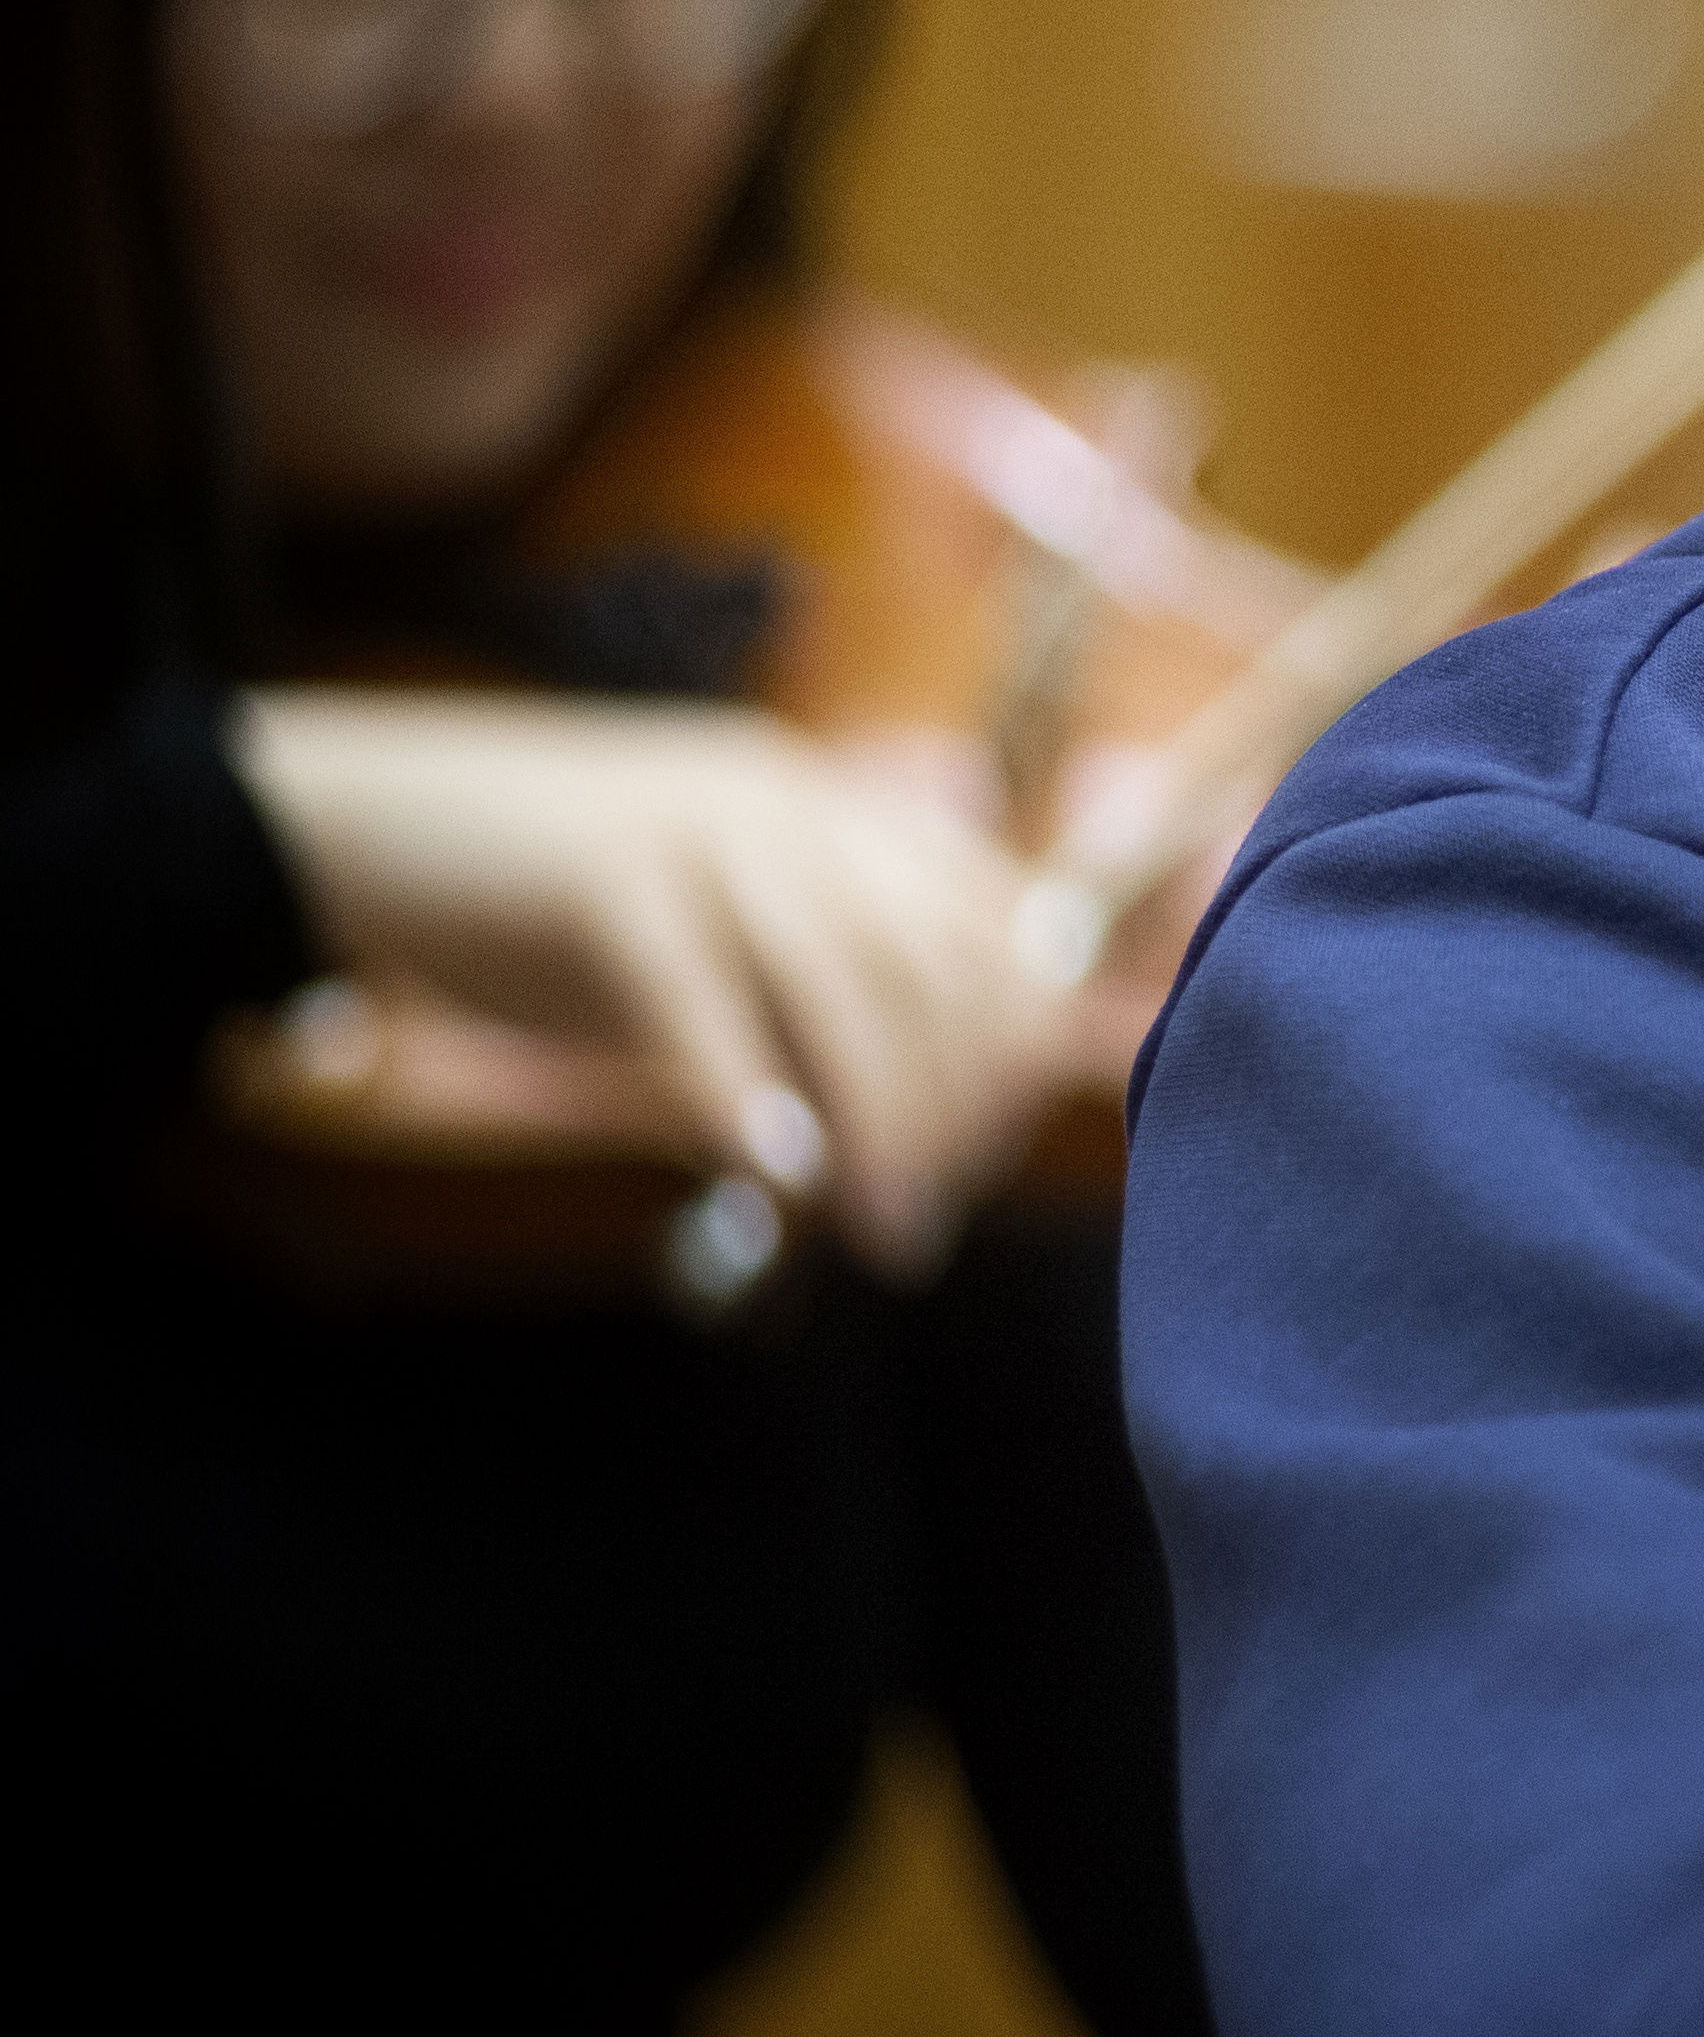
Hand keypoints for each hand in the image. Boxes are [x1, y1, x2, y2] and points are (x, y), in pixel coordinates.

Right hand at [231, 688, 1076, 1273]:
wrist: (356, 822)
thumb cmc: (547, 900)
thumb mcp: (714, 925)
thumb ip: (814, 996)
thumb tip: (920, 1128)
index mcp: (830, 807)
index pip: (993, 920)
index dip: (1015, 1043)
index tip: (992, 1144)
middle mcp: (789, 807)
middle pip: (938, 964)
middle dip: (961, 1104)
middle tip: (928, 1213)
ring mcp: (700, 837)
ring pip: (848, 983)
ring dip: (885, 1122)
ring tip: (887, 1228)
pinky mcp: (603, 887)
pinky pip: (701, 1003)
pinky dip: (750, 1097)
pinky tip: (781, 1179)